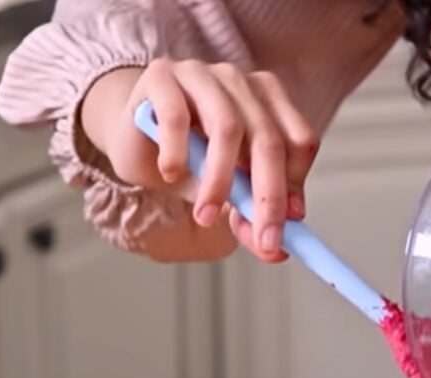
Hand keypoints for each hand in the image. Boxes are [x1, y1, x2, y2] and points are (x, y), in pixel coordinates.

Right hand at [80, 60, 319, 262]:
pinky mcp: (162, 76)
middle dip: (268, 195)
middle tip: (262, 236)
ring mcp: (202, 73)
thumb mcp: (225, 191)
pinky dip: (177, 154)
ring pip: (227, 127)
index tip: (290, 221)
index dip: (295, 182)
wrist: (131, 139)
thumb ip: (250, 215)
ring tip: (206, 215)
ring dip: (219, 181)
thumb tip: (275, 251)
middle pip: (268, 139)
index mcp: (269, 102)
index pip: (299, 140)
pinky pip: (177, 118)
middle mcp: (241, 82)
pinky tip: (171, 174)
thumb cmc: (185, 160)